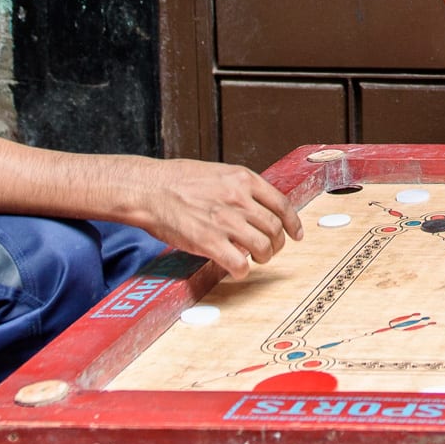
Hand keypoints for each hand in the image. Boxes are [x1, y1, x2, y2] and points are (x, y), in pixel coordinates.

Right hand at [126, 159, 300, 278]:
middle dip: (277, 243)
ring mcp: (225, 220)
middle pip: (274, 228)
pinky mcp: (209, 241)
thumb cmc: (175, 180)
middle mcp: (238, 198)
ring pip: (263, 247)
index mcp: (242, 179)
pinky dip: (243, 270)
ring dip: (263, 257)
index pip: (282, 203)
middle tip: (270, 250)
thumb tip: (255, 206)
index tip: (296, 233)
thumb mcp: (217, 173)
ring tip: (255, 259)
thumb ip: (238, 188)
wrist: (148, 189)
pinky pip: (240, 263)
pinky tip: (238, 269)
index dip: (293, 223)